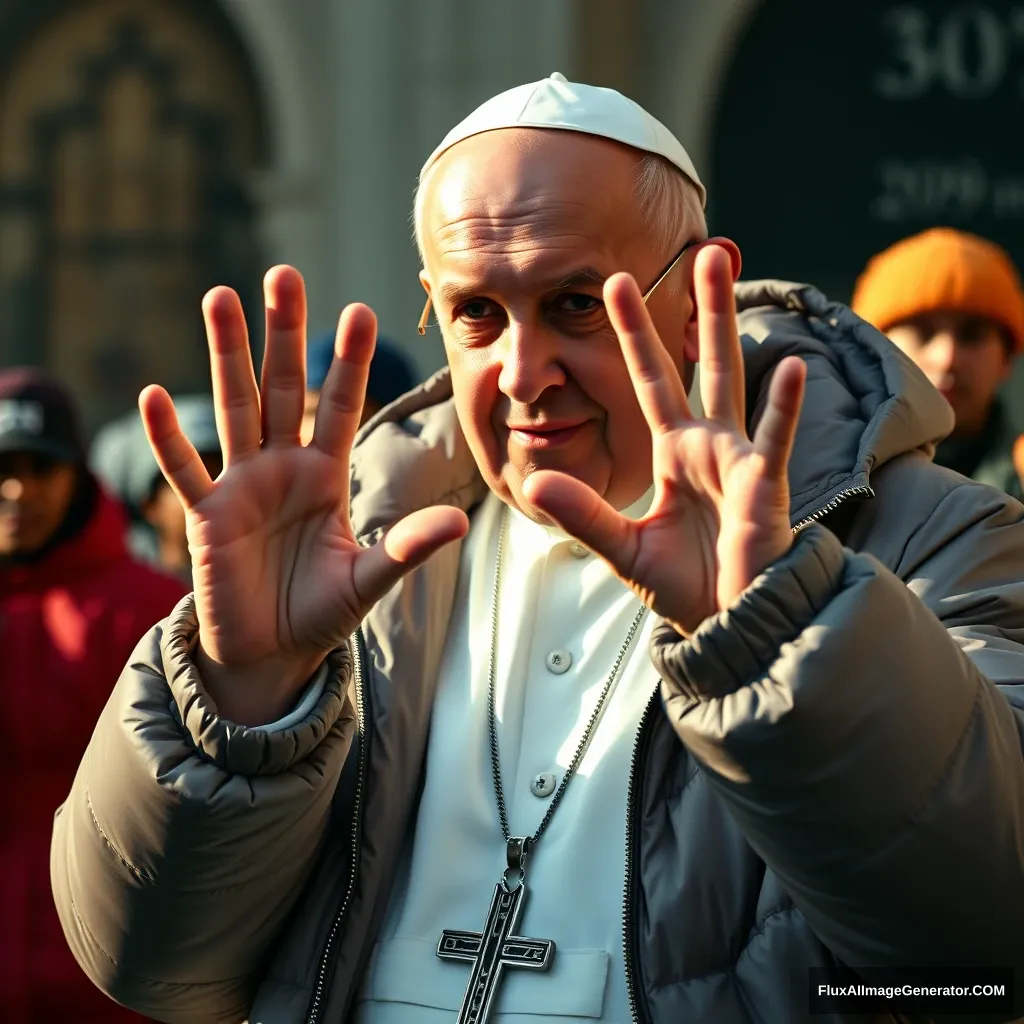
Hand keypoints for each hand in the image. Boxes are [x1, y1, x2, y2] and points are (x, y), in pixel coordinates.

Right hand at [141, 267, 467, 723]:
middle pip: (284, 388)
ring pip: (235, 409)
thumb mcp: (370, 580)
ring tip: (220, 297)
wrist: (273, 652)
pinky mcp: (205, 517)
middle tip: (284, 274)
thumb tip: (459, 524)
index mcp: (326, 474)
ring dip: (226, 356)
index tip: (361, 310)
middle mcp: (283, 467)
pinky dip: (169, 438)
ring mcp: (241, 486)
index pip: (340, 406)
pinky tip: (156, 395)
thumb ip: (406, 549)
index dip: (349, 362)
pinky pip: (184, 471)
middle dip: (285, 334)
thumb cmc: (322, 612)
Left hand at [522, 246, 805, 635]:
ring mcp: (737, 460)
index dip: (635, 335)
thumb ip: (582, 512)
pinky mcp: (762, 489)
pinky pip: (773, 443)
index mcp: (674, 453)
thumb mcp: (621, 546)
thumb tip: (531, 481)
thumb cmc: (684, 585)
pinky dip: (783, 409)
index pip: (650, 382)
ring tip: (728, 268)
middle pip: (697, 363)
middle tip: (699, 249)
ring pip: (733, 380)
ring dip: (726, 325)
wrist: (728, 624)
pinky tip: (790, 367)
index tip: (615, 285)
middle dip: (697, 308)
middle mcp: (708, 445)